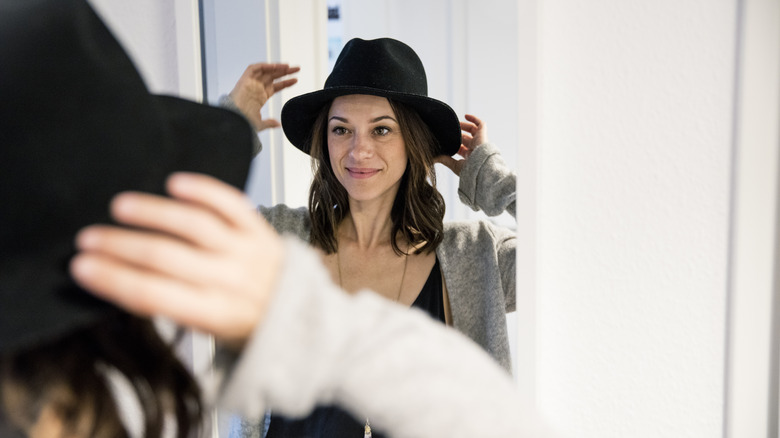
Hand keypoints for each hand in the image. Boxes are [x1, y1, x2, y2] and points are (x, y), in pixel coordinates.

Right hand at [70, 173, 284, 348]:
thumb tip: (118, 279)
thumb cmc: (242, 322)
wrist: (296, 313)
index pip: (153, 295)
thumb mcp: (207, 331)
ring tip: (121, 206)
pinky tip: (175, 182)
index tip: (82, 267)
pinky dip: (203, 190)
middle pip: (166, 257)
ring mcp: (246, 250)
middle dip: (120, 246)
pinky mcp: (258, 228)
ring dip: (154, 213)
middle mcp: (230, 280)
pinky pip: (231, 204)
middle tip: (88, 238)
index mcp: (213, 313)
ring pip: (195, 225)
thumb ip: (171, 307)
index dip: (113, 280)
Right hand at [229, 63, 299, 131]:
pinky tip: (275, 66)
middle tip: (297, 69)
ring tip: (289, 67)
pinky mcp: (244, 79)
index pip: (276, 86)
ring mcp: (251, 83)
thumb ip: (269, 123)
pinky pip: (254, 68)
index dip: (286, 82)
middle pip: (273, 76)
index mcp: (261, 96)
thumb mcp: (260, 123)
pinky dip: (264, 66)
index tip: (296, 79)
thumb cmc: (243, 122)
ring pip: (266, 71)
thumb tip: (278, 124)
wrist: (234, 120)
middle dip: (285, 72)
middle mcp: (257, 88)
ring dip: (277, 67)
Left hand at [434, 114, 487, 175]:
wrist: (481, 167)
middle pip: (466, 138)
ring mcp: (479, 141)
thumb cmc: (470, 170)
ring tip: (455, 122)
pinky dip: (474, 119)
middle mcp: (474, 149)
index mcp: (469, 157)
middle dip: (457, 133)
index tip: (445, 139)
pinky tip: (465, 116)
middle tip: (448, 129)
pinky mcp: (483, 135)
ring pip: (472, 130)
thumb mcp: (455, 165)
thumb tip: (432, 158)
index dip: (454, 143)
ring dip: (464, 125)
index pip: (461, 148)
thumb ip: (445, 160)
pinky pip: (481, 124)